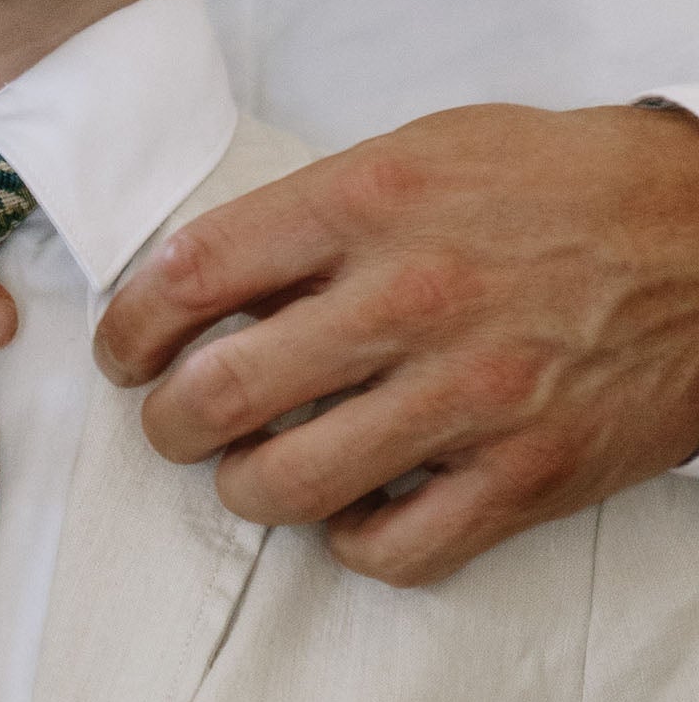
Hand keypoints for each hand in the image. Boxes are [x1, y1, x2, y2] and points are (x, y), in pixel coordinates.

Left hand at [94, 103, 698, 583]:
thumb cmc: (571, 188)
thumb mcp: (433, 151)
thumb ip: (320, 213)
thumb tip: (210, 282)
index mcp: (375, 201)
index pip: (191, 275)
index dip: (132, 328)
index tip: (130, 351)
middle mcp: (412, 297)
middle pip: (215, 396)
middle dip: (168, 424)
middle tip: (177, 422)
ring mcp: (470, 396)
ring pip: (282, 486)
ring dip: (248, 486)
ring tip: (262, 466)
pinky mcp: (523, 476)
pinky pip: (387, 550)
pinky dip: (352, 541)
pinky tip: (358, 507)